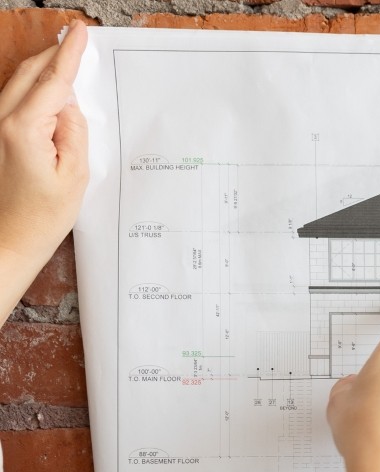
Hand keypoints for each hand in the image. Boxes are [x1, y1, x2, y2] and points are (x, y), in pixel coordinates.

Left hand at [0, 21, 87, 277]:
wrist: (8, 240)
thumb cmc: (42, 216)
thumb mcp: (75, 175)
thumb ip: (73, 131)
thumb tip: (69, 105)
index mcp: (24, 128)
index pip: (53, 81)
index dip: (69, 54)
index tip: (80, 32)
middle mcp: (2, 121)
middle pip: (31, 73)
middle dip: (54, 54)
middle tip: (77, 40)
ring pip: (20, 84)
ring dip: (44, 71)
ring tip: (67, 64)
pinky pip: (15, 101)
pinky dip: (34, 90)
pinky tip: (50, 95)